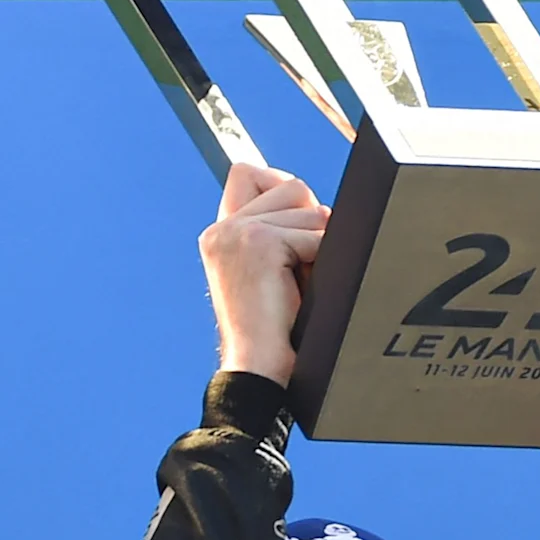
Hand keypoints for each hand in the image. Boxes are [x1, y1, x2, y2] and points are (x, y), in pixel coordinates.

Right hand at [199, 164, 325, 384]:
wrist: (258, 368)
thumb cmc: (272, 331)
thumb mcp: (267, 271)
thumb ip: (275, 232)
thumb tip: (311, 200)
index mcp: (219, 233)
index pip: (247, 172)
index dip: (280, 188)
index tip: (293, 221)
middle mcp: (222, 228)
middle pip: (291, 185)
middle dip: (310, 222)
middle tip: (298, 266)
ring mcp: (238, 232)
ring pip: (310, 208)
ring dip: (318, 246)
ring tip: (297, 283)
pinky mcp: (258, 241)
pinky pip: (316, 235)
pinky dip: (321, 263)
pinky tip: (300, 289)